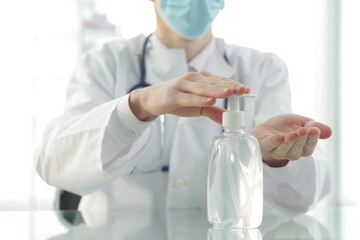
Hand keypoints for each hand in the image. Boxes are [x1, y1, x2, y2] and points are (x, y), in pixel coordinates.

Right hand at [129, 71, 249, 122]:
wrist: (151, 99)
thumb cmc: (176, 100)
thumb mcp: (196, 106)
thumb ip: (212, 111)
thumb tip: (227, 119)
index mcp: (200, 79)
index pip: (220, 81)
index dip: (234, 85)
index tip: (247, 90)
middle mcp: (193, 79)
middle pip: (214, 83)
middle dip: (230, 87)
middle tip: (243, 90)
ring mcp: (182, 86)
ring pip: (203, 88)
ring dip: (218, 90)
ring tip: (231, 93)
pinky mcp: (173, 95)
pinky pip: (189, 98)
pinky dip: (200, 99)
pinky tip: (210, 101)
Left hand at [250, 114, 331, 166]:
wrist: (267, 126)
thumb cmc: (286, 126)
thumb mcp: (302, 123)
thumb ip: (314, 126)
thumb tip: (329, 132)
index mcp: (301, 148)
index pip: (309, 147)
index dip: (312, 139)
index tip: (315, 130)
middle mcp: (290, 153)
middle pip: (298, 149)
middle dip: (301, 139)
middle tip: (304, 130)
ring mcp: (277, 151)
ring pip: (284, 150)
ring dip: (289, 142)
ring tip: (292, 133)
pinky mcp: (265, 146)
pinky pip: (270, 146)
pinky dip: (274, 142)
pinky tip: (278, 137)